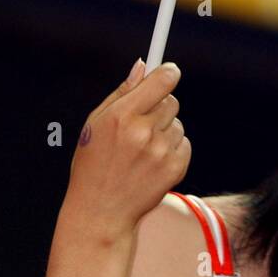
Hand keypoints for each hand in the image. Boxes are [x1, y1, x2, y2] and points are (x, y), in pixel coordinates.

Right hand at [61, 58, 190, 243]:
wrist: (101, 211)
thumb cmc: (93, 165)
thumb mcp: (95, 125)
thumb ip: (121, 93)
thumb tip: (143, 66)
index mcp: (120, 116)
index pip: (160, 82)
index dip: (168, 73)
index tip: (170, 72)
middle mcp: (143, 132)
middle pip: (172, 101)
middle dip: (160, 107)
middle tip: (143, 123)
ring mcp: (161, 152)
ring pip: (177, 124)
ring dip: (164, 132)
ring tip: (142, 150)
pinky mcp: (175, 168)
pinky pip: (184, 144)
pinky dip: (172, 150)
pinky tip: (152, 163)